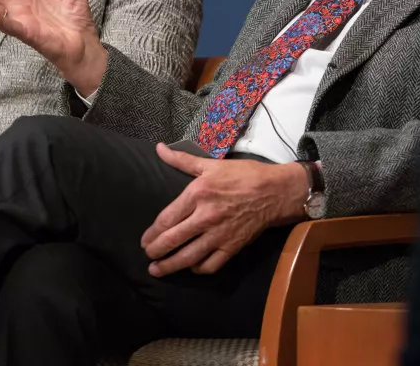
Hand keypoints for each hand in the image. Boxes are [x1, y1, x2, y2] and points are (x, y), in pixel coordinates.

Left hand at [141, 143, 309, 276]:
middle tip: (148, 256)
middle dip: (155, 251)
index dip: (152, 233)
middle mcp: (205, 217)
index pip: (166, 219)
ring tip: (158, 270)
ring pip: (188, 257)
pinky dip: (198, 269)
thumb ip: (181, 159)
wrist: (274, 191)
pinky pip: (210, 264)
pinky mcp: (232, 247)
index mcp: (198, 194)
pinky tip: (191, 267)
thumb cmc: (243, 175)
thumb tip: (158, 149)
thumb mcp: (211, 164)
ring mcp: (219, 234)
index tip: (144, 240)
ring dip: (170, 266)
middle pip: (172, 240)